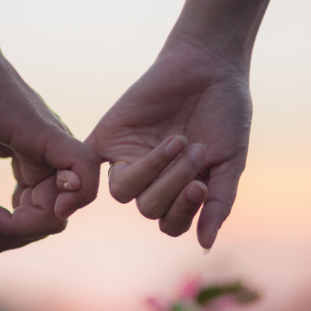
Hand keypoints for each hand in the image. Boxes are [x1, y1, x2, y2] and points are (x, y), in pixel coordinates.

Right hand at [0, 42, 99, 252]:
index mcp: (32, 165)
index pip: (35, 219)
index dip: (1, 237)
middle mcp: (49, 159)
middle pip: (49, 223)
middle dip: (5, 239)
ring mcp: (51, 146)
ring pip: (61, 210)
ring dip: (17, 229)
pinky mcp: (46, 132)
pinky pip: (83, 169)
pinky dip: (72, 195)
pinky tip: (25, 209)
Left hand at [85, 37, 251, 248]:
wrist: (208, 65)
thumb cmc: (226, 112)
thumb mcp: (230, 160)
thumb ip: (219, 202)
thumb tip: (204, 246)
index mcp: (180, 190)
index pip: (171, 223)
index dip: (183, 211)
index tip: (201, 185)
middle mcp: (152, 180)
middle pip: (148, 208)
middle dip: (173, 184)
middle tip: (195, 151)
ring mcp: (127, 159)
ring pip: (122, 192)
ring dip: (152, 172)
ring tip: (177, 141)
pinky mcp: (107, 137)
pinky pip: (86, 164)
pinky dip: (80, 177)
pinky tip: (88, 184)